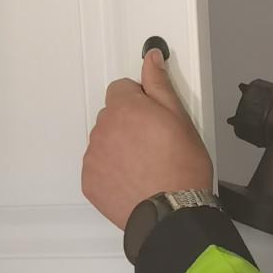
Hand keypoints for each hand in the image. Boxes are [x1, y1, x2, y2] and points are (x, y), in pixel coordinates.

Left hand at [81, 47, 214, 227]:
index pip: (121, 89)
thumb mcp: (180, 118)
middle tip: (154, 145)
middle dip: (128, 124)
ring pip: (104, 141)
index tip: (154, 117)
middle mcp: (102, 129)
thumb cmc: (181, 168)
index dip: (140, 100)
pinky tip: (133, 181)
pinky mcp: (90, 181)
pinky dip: (111, 172)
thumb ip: (159, 84)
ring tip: (145, 166)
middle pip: (111, 116)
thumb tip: (151, 59)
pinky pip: (98, 168)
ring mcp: (93, 157)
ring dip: (119, 148)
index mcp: (124, 108)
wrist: (172, 213)